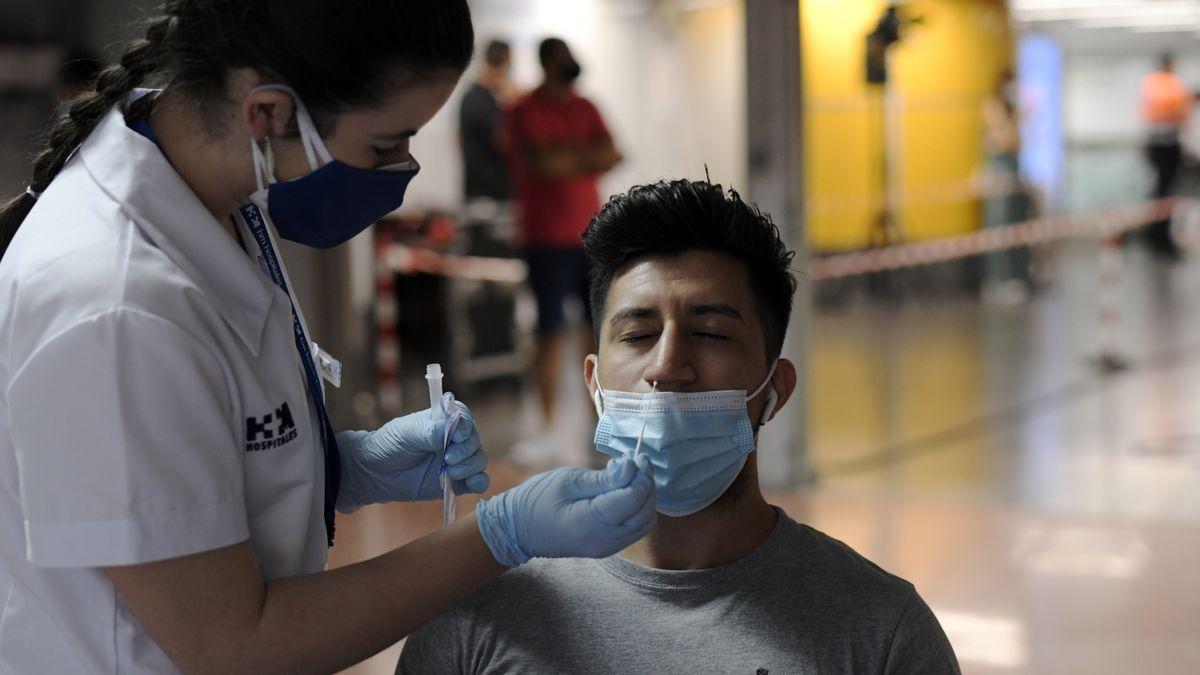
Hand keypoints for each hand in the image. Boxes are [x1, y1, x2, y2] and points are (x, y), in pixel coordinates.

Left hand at [335, 393, 488, 512]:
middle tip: (448, 458)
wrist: (376, 474)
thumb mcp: (406, 433)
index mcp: (444, 420)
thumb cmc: (389, 445)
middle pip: (474, 440)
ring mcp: (458, 461)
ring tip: (452, 472)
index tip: (457, 436)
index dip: (465, 426)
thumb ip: (429, 431)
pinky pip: (478, 481)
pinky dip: (480, 482)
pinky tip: (472, 485)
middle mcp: (455, 439)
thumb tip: (452, 428)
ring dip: (471, 466)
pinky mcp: (457, 482)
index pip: (464, 418)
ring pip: (479, 460)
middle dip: (465, 450)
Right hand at [475, 455, 655, 566]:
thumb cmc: (537, 500)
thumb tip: (632, 467)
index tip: (633, 456)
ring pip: (643, 522)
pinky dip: (637, 508)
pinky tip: (626, 489)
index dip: (639, 475)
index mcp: (591, 524)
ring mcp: (607, 548)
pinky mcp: (607, 546)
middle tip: (636, 460)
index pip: (631, 499)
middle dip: (646, 484)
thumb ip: (603, 478)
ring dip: (644, 496)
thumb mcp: (568, 481)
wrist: (518, 530)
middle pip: (643, 512)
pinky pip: (634, 528)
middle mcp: (604, 541)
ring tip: (631, 473)